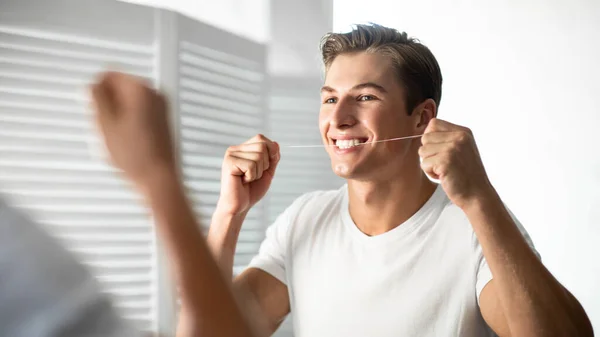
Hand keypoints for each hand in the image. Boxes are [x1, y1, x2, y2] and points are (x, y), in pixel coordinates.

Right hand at [89, 71, 176, 190]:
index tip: (93, 106)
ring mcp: (162, 108)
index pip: (110, 74)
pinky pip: (138, 115)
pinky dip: (128, 124)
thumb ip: (96, 98)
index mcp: (141, 89)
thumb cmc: (135, 154)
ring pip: (128, 104)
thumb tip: (92, 85)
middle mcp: (155, 94)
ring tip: (114, 137)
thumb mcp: (105, 123)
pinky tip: (124, 143)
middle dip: (108, 105)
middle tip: (103, 126)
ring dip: (116, 116)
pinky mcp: (162, 122)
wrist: (157, 177)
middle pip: (120, 89)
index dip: (97, 90)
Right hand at [217, 134, 279, 215]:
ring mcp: (231, 155)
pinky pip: (251, 165)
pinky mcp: (229, 163)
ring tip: (247, 179)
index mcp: (243, 149)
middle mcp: (235, 149)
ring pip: (258, 156)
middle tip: (253, 176)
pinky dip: (252, 176)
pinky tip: (243, 181)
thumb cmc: (251, 190)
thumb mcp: (267, 171)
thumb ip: (272, 158)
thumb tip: (276, 144)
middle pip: (262, 146)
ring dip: (258, 172)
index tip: (266, 167)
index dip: (270, 151)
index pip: (261, 138)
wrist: (239, 206)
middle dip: (264, 165)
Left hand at [419, 118, 495, 207]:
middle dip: (429, 153)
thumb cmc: (466, 174)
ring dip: (429, 164)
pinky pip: (424, 164)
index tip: (440, 151)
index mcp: (463, 132)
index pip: (433, 124)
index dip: (431, 138)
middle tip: (444, 163)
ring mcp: (452, 148)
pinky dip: (430, 173)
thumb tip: (424, 133)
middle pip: (425, 137)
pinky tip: (444, 176)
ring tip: (445, 170)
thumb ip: (447, 138)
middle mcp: (459, 137)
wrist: (477, 194)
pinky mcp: (445, 161)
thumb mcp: (462, 149)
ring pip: (422, 151)